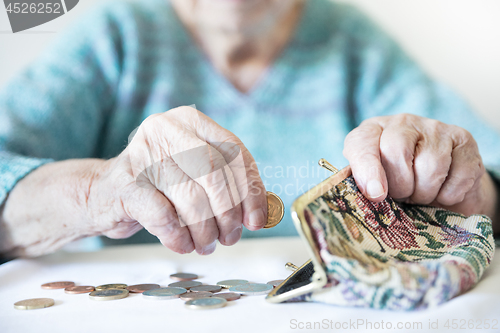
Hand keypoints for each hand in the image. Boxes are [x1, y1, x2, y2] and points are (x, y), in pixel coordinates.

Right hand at [89, 106, 266, 254]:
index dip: (250, 190)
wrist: (104, 192)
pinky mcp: (125, 184)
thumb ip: (226, 182)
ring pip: (191, 197)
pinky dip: (179, 237)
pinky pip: (164, 216)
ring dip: (205, 230)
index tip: (256, 220)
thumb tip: (260, 214)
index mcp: (190, 120)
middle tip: (230, 237)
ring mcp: (142, 154)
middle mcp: (165, 128)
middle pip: (214, 174)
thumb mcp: (194, 172)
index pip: (234, 151)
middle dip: (228, 213)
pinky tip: (183, 243)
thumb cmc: (159, 185)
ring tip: (206, 244)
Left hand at [343, 114, 497, 218]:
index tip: (376, 195)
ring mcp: (436, 128)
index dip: (367, 169)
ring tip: (421, 195)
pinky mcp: (464, 140)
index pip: (363, 142)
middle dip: (400, 186)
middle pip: (397, 152)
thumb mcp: (375, 185)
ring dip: (425, 193)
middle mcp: (402, 123)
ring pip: (430, 166)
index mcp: (372, 131)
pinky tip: (443, 193)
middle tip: (403, 196)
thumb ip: (365, 185)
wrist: (441, 191)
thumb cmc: (399, 187)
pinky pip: (458, 175)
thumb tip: (372, 192)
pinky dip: (449, 195)